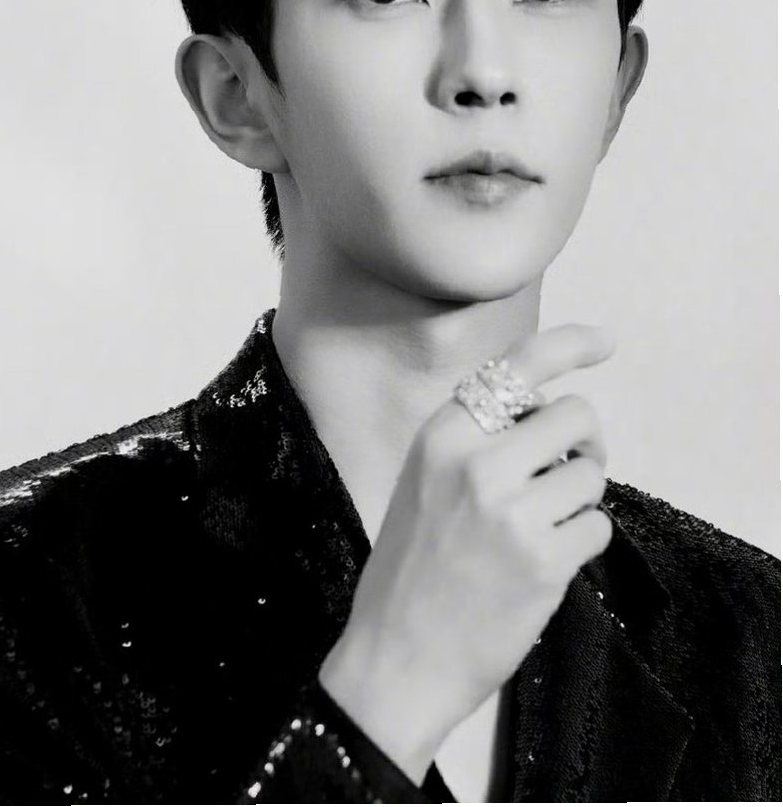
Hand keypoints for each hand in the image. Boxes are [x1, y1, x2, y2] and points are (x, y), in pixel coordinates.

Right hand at [318, 323, 614, 782]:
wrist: (395, 660)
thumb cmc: (408, 570)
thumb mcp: (422, 482)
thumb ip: (474, 442)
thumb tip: (544, 415)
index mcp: (441, 435)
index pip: (516, 366)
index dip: (570, 346)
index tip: (606, 342)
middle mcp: (478, 461)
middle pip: (575, 414)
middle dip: (584, 442)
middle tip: (570, 469)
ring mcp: (513, 512)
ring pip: (592, 473)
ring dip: (581, 497)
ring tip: (547, 524)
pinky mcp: (544, 562)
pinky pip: (597, 526)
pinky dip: (583, 540)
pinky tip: (547, 561)